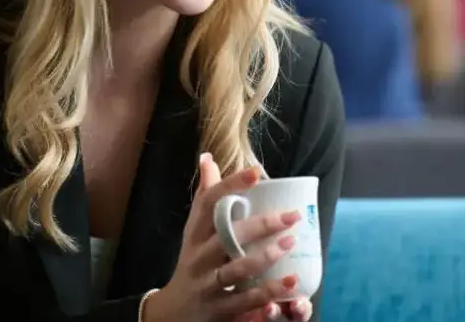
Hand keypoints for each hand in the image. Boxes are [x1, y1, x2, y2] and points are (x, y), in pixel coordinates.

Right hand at [142, 153, 300, 321]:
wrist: (173, 311)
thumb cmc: (192, 261)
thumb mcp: (194, 229)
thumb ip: (205, 195)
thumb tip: (207, 157)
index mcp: (195, 232)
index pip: (209, 203)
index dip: (231, 185)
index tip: (256, 173)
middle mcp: (200, 256)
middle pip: (228, 236)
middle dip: (261, 225)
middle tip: (291, 216)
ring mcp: (208, 283)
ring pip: (237, 268)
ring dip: (266, 257)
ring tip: (291, 243)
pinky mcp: (220, 309)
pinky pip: (245, 301)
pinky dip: (268, 293)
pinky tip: (290, 283)